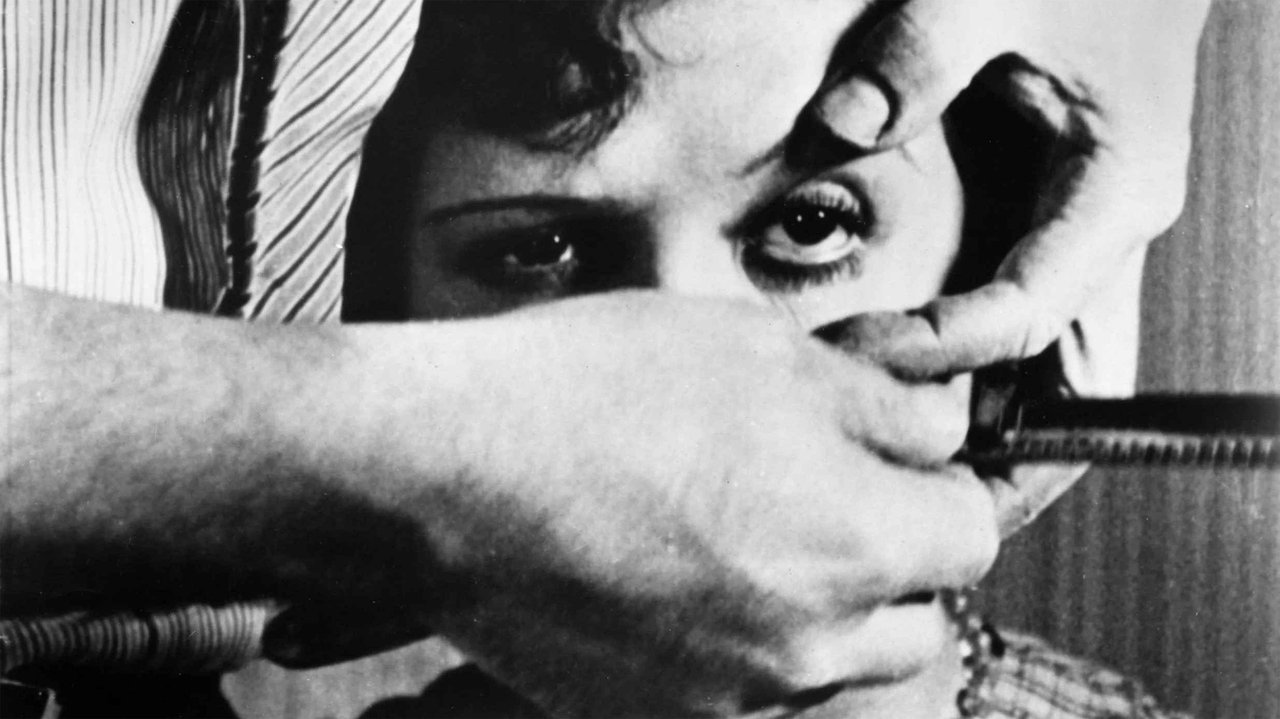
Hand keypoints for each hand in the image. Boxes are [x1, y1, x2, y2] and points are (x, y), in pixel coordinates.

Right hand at [267, 292, 993, 715]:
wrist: (439, 471)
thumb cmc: (590, 391)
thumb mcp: (760, 350)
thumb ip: (877, 399)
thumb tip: (937, 422)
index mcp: (855, 544)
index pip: (970, 531)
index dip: (939, 479)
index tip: (901, 452)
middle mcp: (808, 645)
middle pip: (913, 616)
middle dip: (891, 554)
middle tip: (823, 488)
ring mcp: (729, 692)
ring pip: (828, 660)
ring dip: (817, 603)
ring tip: (736, 525)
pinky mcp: (655, 711)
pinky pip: (742, 685)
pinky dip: (736, 636)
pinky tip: (672, 568)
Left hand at [808, 0, 1209, 376]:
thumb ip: (924, 52)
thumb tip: (841, 124)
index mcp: (1116, 193)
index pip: (1023, 314)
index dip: (935, 346)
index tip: (846, 349)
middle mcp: (1104, 228)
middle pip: (1035, 354)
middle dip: (958, 402)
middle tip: (857, 416)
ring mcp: (1077, 225)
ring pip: (1023, 339)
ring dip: (950, 375)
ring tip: (855, 396)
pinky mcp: (1043, 210)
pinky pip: (1000, 294)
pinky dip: (948, 327)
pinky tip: (879, 343)